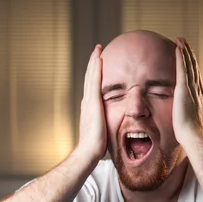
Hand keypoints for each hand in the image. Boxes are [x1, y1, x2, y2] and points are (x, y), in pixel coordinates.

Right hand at [77, 45, 106, 162]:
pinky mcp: (92, 102)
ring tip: (97, 49)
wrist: (88, 152)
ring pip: (91, 76)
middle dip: (93, 65)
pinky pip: (94, 81)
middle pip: (89, 79)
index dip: (95, 77)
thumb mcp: (103, 133)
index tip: (99, 66)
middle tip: (97, 51)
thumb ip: (106, 127)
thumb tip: (115, 130)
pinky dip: (96, 68)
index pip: (92, 89)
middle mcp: (87, 103)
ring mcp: (89, 101)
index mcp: (90, 109)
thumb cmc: (96, 148)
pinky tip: (99, 58)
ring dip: (94, 62)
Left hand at [173, 37, 202, 146]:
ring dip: (185, 52)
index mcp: (198, 99)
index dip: (193, 69)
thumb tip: (183, 126)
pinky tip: (178, 47)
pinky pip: (182, 68)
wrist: (193, 135)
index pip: (195, 80)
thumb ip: (186, 120)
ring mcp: (191, 89)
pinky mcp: (183, 88)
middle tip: (186, 45)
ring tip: (181, 40)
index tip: (190, 61)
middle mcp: (197, 91)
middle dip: (190, 56)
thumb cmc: (190, 136)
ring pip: (189, 65)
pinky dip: (181, 56)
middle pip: (194, 69)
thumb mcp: (189, 126)